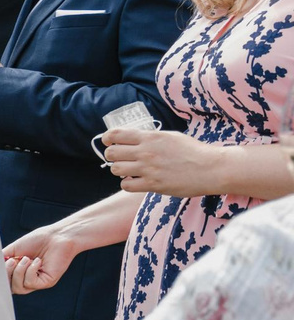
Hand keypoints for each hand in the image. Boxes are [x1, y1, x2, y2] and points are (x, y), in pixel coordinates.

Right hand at [3, 222, 85, 293]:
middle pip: (10, 289)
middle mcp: (26, 279)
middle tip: (12, 260)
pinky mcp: (46, 282)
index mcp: (18, 272)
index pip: (4, 283)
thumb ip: (1, 260)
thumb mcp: (13, 250)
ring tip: (26, 258)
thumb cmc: (37, 240)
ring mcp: (36, 282)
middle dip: (7, 274)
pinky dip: (30, 271)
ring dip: (19, 272)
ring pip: (19, 288)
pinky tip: (37, 261)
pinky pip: (31, 283)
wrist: (56, 236)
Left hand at [98, 128, 219, 196]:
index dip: (108, 138)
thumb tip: (134, 139)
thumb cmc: (194, 151)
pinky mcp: (152, 184)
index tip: (108, 142)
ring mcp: (148, 169)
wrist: (212, 168)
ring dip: (119, 170)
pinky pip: (126, 185)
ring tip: (130, 170)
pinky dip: (127, 183)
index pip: (116, 135)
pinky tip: (136, 181)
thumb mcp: (171, 137)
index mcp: (150, 137)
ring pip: (115, 169)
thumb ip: (151, 138)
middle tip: (120, 159)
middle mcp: (146, 152)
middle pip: (111, 153)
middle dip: (112, 156)